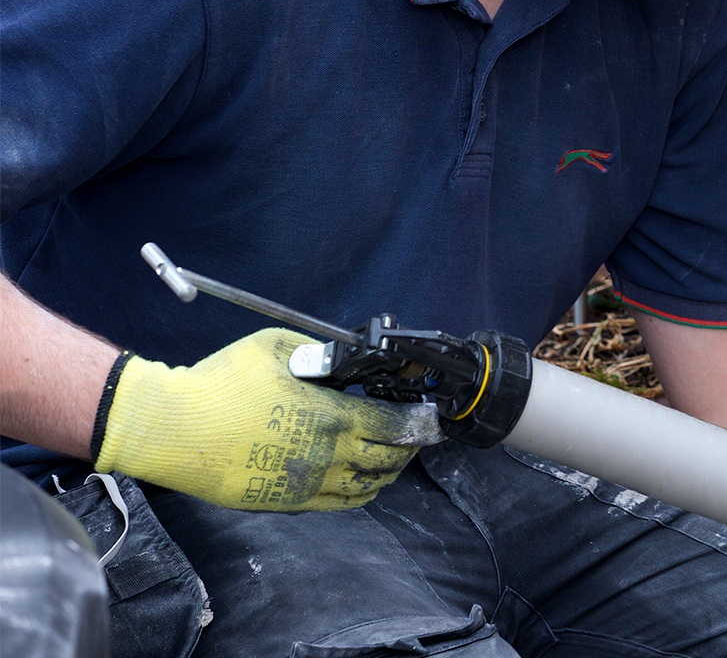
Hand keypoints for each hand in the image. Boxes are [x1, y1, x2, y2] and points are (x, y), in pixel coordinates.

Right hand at [94, 328, 442, 510]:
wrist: (171, 429)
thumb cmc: (222, 383)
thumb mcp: (279, 347)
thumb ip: (322, 355)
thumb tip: (348, 360)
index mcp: (332, 417)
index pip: (396, 425)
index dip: (419, 421)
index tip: (429, 416)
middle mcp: (326, 457)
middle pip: (389, 460)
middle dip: (410, 447)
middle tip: (417, 436)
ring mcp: (304, 485)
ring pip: (365, 488)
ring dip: (386, 473)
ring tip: (393, 458)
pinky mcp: (283, 502)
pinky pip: (335, 504)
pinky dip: (357, 493)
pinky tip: (358, 480)